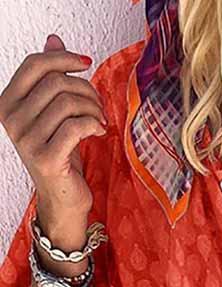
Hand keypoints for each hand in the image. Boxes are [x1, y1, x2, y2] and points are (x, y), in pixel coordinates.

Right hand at [0, 33, 106, 215]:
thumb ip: (50, 77)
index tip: (87, 64)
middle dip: (85, 89)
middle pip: (56, 82)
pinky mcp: (47, 158)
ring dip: (93, 108)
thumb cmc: (61, 154)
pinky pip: (77, 125)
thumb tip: (54, 40)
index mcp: (8, 104)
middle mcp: (12, 121)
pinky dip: (94, 124)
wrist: (64, 198)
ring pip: (68, 103)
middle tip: (98, 106)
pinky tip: (100, 131)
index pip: (34, 65)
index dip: (64, 59)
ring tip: (100, 120)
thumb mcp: (54, 112)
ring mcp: (27, 141)